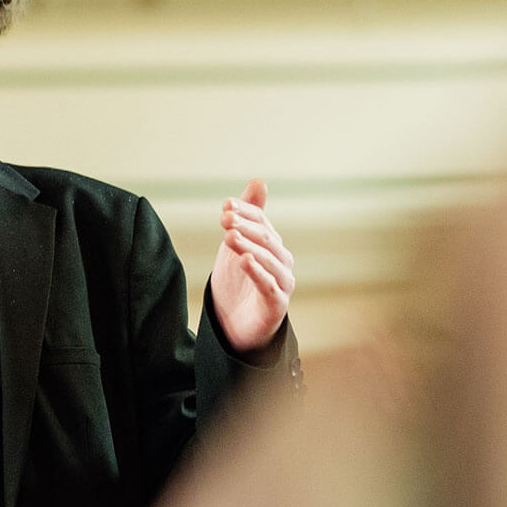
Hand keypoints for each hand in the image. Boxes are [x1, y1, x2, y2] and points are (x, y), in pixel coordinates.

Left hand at [210, 180, 294, 354]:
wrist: (235, 326)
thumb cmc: (239, 284)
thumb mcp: (237, 246)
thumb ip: (248, 216)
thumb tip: (259, 181)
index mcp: (273, 246)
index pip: (262, 222)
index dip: (245, 212)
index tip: (225, 205)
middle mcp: (282, 262)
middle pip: (266, 239)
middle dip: (245, 226)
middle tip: (224, 219)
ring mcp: (281, 284)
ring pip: (268, 260)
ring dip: (249, 246)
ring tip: (229, 237)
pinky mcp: (276, 305)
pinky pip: (269, 286)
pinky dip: (258, 272)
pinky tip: (244, 261)